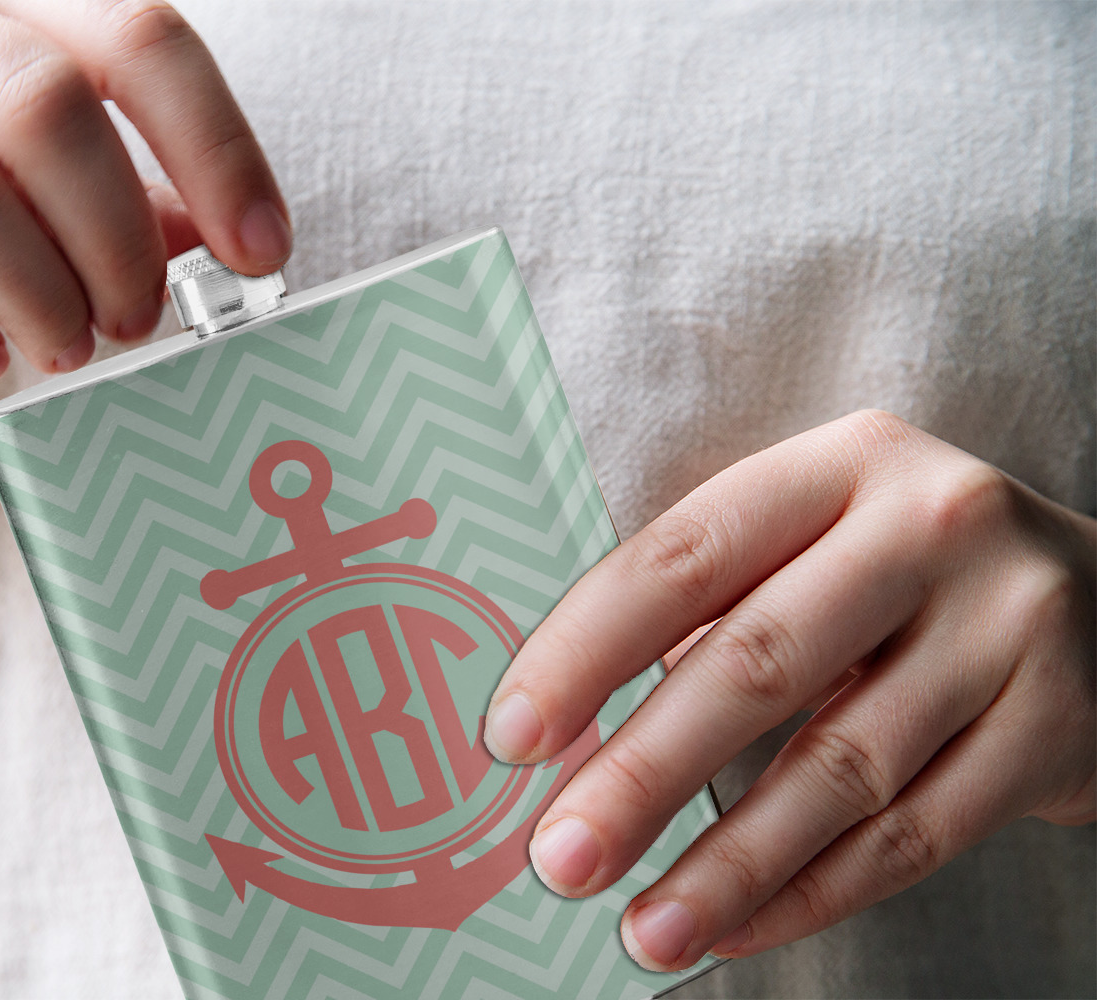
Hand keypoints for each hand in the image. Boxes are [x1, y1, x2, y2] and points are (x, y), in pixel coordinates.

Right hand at [0, 0, 288, 383]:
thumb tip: (233, 248)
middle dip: (116, 235)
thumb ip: (134, 190)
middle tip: (139, 320)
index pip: (135, 34)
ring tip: (68, 347)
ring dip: (39, 292)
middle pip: (43, 105)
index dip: (215, 148)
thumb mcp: (42, 171)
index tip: (263, 254)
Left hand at [483, 410, 1094, 971]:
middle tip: (559, 856)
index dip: (585, 649)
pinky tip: (734, 927)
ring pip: (839, 769)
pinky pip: (914, 836)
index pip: (683, 556)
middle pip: (757, 662)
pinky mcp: (1059, 729)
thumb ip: (709, 603)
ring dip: (725, 864)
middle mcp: (930, 529)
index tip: (511, 734)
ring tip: (642, 927)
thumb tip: (566, 727)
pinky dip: (813, 894)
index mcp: (838, 466)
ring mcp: (1007, 629)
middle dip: (642, 773)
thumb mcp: (814, 541)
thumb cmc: (900, 572)